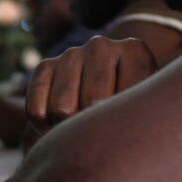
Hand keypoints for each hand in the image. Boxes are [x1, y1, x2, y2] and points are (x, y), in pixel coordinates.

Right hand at [24, 36, 156, 148]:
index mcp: (134, 52)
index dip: (122, 125)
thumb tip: (103, 119)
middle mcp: (100, 46)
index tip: (125, 130)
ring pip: (61, 109)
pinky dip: (44, 126)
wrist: (107, 95)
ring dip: (67, 128)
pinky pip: (37, 109)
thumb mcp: (145, 110)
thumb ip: (137, 113)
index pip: (126, 99)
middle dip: (93, 128)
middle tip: (100, 134)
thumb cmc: (131, 111)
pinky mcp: (45, 66)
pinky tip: (58, 125)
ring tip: (81, 129)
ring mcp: (71, 54)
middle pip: (91, 105)